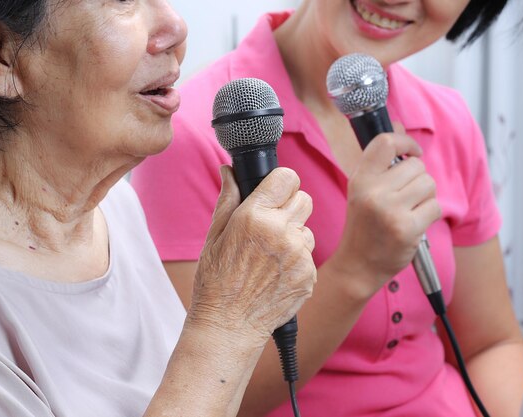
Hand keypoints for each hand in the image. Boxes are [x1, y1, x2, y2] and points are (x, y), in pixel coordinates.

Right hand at [187, 165, 315, 344]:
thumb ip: (228, 199)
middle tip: (270, 225)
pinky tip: (275, 274)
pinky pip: (309, 255)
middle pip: (304, 199)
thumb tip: (229, 171)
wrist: (229, 327)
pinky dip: (296, 261)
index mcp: (255, 216)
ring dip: (294, 235)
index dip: (280, 183)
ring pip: (308, 229)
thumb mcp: (213, 237)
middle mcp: (281, 232)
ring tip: (269, 256)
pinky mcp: (309, 275)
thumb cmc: (215, 282)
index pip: (287, 177)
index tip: (273, 193)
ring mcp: (298, 255)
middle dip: (289, 207)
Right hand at [331, 124, 440, 297]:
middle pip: (416, 166)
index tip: (412, 152)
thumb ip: (381, 161)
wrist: (358, 265)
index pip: (386, 142)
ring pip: (428, 184)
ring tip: (408, 211)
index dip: (405, 141)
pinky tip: (413, 224)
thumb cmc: (364, 226)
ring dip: (425, 197)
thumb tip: (400, 127)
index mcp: (360, 179)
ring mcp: (390, 211)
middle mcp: (373, 192)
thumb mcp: (362, 190)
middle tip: (404, 198)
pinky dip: (429, 215)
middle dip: (417, 179)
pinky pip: (435, 207)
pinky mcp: (407, 228)